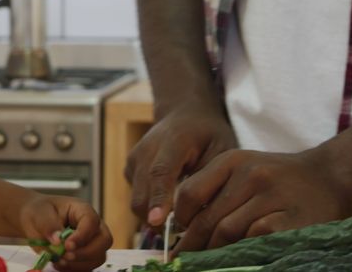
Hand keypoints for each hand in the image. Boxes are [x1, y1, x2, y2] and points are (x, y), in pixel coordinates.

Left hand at [17, 195, 112, 271]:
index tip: (67, 245)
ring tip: (58, 260)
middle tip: (65, 256)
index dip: (82, 236)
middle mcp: (91, 227)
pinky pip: (88, 267)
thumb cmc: (40, 212)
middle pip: (104, 241)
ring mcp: (91, 242)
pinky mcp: (85, 257)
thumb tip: (57, 241)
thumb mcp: (40, 214)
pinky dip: (74, 269)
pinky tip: (59, 264)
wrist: (35, 221)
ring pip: (98, 257)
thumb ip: (48, 225)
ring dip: (79, 264)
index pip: (92, 222)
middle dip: (86, 253)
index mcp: (82, 210)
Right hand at [125, 101, 236, 226]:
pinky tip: (171, 208)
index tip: (159, 221)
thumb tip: (203, 216)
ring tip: (180, 225)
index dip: (159, 198)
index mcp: (173, 140)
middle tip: (183, 238)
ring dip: (154, 217)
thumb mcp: (222, 151)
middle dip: (157, 220)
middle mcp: (147, 149)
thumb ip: (210, 180)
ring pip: (136, 199)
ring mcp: (134, 158)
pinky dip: (151, 208)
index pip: (161, 172)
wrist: (185, 113)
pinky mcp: (129, 168)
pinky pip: (136, 196)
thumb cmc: (209, 134)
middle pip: (142, 192)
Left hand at [173, 149, 348, 252]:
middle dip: (193, 246)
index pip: (190, 193)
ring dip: (214, 254)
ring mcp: (271, 196)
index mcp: (232, 161)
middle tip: (183, 262)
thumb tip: (185, 227)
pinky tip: (238, 261)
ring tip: (208, 265)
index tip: (177, 236)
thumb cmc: (279, 179)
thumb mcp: (244, 171)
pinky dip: (242, 253)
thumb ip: (215, 190)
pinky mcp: (290, 220)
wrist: (330, 178)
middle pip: (207, 219)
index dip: (180, 220)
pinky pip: (255, 241)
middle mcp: (249, 174)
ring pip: (227, 232)